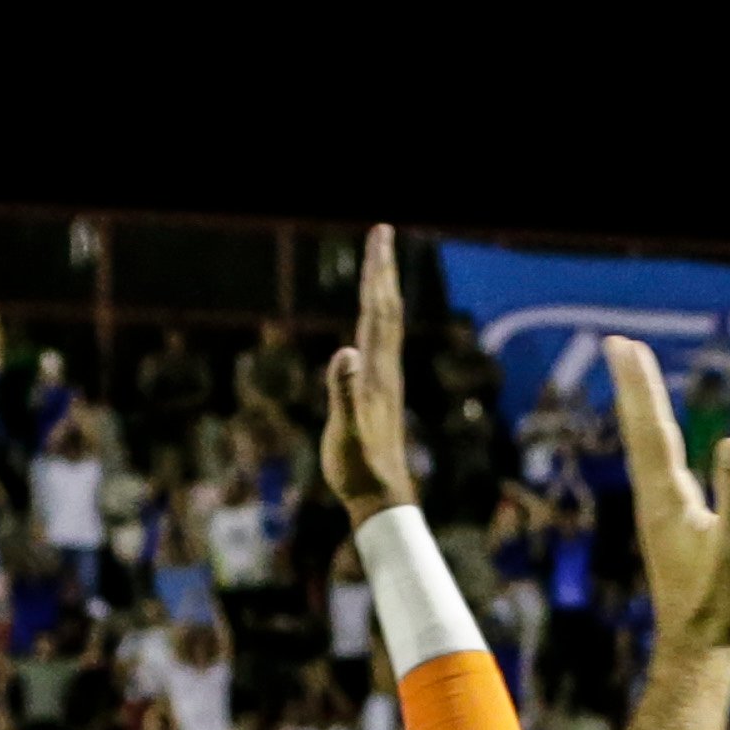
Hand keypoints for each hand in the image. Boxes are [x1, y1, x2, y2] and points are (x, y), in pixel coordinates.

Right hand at [319, 224, 418, 524]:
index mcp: (376, 370)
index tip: (381, 236)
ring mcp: (382, 380)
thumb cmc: (360, 468)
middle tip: (381, 231)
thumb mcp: (346, 430)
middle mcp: (384, 369)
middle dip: (382, 269)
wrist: (381, 497)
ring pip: (384, 324)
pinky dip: (373, 320)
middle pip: (385, 308)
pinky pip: (376, 344)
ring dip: (381, 290)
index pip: (377, 310)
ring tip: (379, 265)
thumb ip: (344, 391)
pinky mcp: (376, 392)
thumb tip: (345, 351)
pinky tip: (369, 320)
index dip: (378, 272)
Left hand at [604, 336, 729, 656]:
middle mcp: (657, 502)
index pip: (651, 430)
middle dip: (635, 386)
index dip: (640, 386)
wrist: (701, 657)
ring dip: (644, 411)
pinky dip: (660, 444)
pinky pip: (663, 472)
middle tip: (620, 343)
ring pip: (648, 451)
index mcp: (669, 501)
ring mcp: (663, 518)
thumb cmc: (723, 609)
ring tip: (638, 381)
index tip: (623, 344)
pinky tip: (664, 446)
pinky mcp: (674, 533)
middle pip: (642, 432)